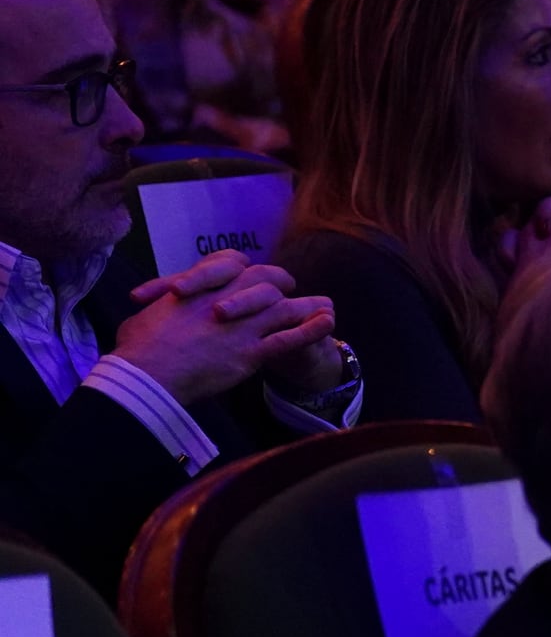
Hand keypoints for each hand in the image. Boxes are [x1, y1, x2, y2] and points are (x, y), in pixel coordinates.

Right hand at [112, 255, 340, 404]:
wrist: (145, 373)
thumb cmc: (137, 347)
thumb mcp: (145, 315)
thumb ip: (160, 305)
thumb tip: (153, 306)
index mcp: (200, 287)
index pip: (233, 262)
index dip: (245, 268)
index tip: (251, 273)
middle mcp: (226, 299)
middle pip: (267, 279)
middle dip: (281, 282)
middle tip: (291, 287)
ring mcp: (242, 326)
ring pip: (284, 308)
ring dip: (307, 307)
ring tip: (328, 306)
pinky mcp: (251, 352)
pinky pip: (289, 338)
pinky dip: (311, 330)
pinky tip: (328, 323)